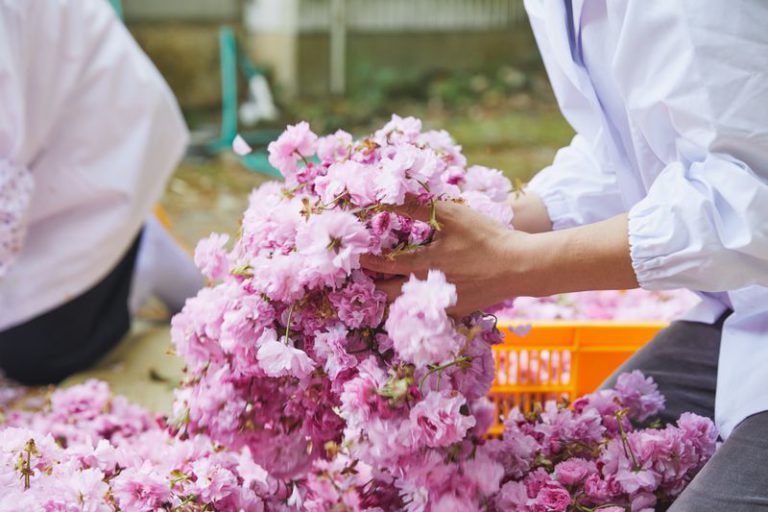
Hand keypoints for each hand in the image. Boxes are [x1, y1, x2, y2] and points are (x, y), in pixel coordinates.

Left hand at [360, 199, 524, 316]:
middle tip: (368, 278)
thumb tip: (391, 199)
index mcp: (423, 265)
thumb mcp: (452, 215)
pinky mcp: (458, 310)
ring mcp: (442, 304)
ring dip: (397, 296)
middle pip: (391, 294)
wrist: (519, 266)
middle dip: (377, 286)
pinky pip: (430, 311)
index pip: (386, 266)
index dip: (369, 262)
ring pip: (409, 305)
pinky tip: (422, 294)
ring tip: (391, 285)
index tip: (358, 257)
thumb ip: (419, 207)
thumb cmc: (486, 238)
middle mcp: (428, 289)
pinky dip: (420, 304)